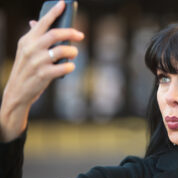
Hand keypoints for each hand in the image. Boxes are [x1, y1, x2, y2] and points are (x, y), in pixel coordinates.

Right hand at [0, 1, 83, 141]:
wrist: (17, 91)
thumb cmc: (26, 69)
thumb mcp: (26, 51)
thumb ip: (35, 38)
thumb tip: (37, 22)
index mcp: (27, 40)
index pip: (42, 22)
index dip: (54, 12)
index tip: (64, 3)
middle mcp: (31, 49)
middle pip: (56, 34)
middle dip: (71, 33)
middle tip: (80, 35)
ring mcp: (37, 62)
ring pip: (62, 50)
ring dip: (72, 52)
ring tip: (74, 54)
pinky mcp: (44, 75)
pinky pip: (64, 68)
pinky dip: (71, 67)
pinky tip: (70, 67)